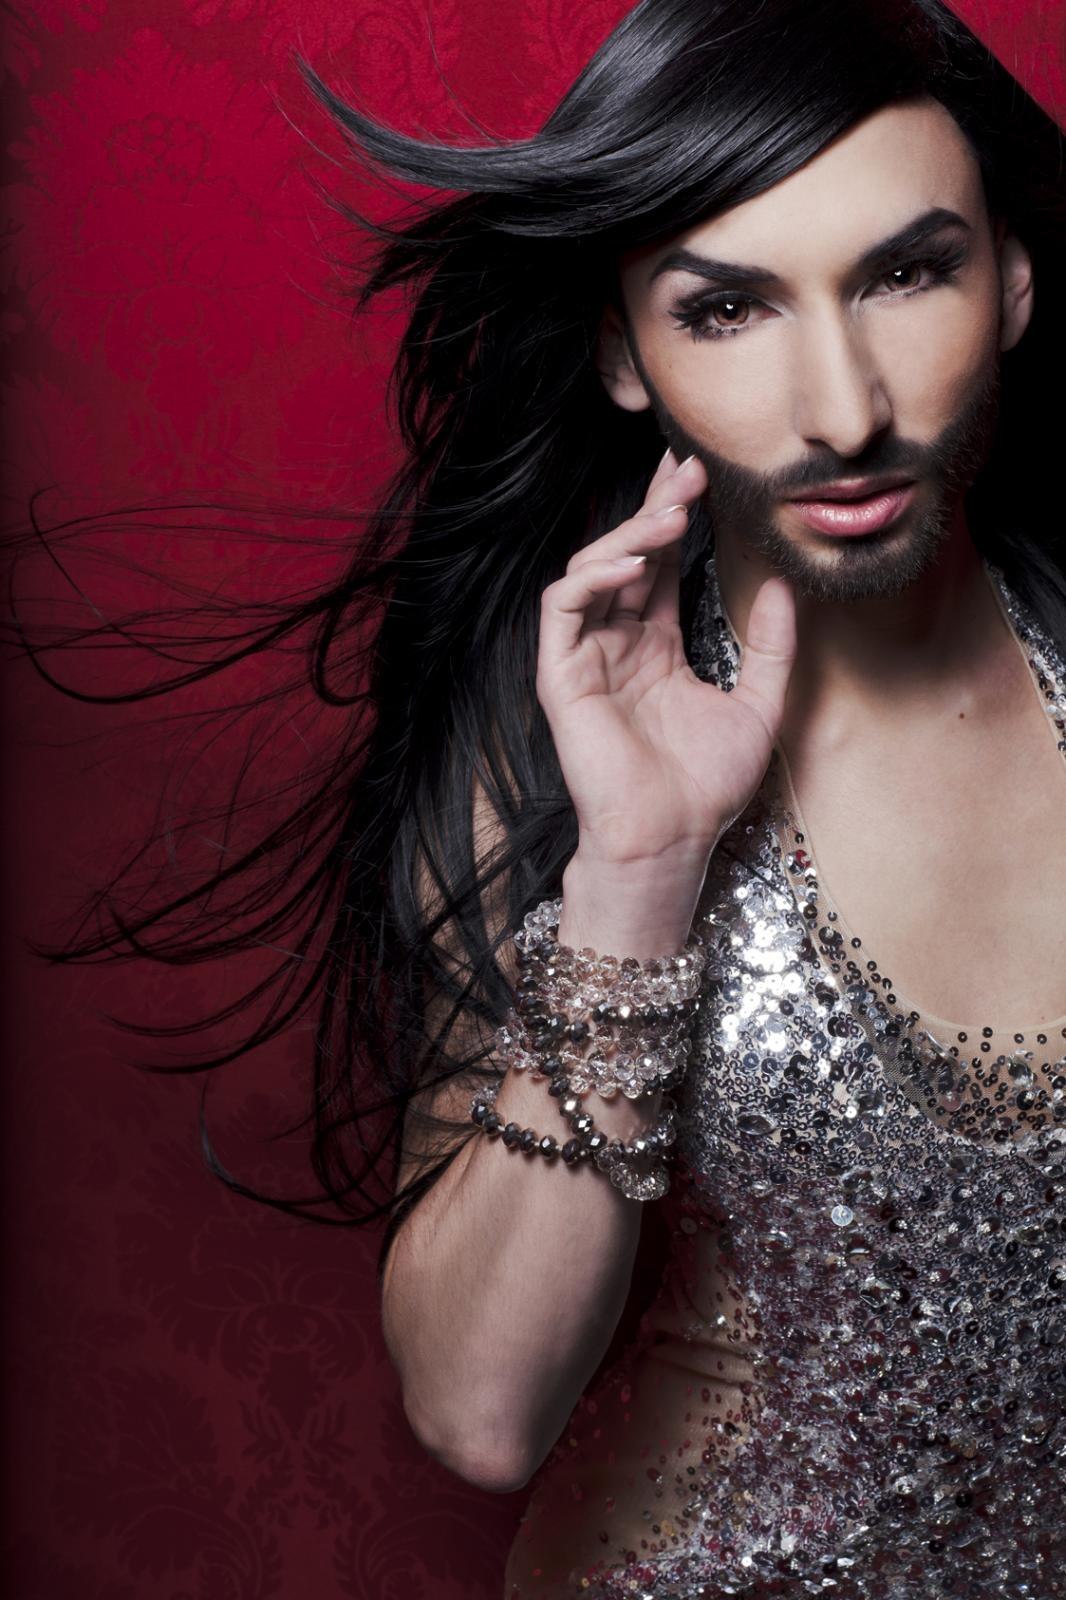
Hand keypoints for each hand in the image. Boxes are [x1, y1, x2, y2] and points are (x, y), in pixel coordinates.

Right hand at [536, 447, 796, 866]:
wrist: (670, 838)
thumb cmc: (706, 787)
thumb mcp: (758, 704)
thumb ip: (769, 645)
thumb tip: (783, 585)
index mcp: (655, 648)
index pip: (658, 567)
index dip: (675, 519)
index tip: (703, 477)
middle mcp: (616, 645)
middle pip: (626, 556)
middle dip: (654, 508)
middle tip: (687, 469)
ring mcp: (585, 658)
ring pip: (591, 571)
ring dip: (628, 536)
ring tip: (671, 514)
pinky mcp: (561, 676)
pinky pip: (563, 609)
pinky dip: (592, 578)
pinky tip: (631, 564)